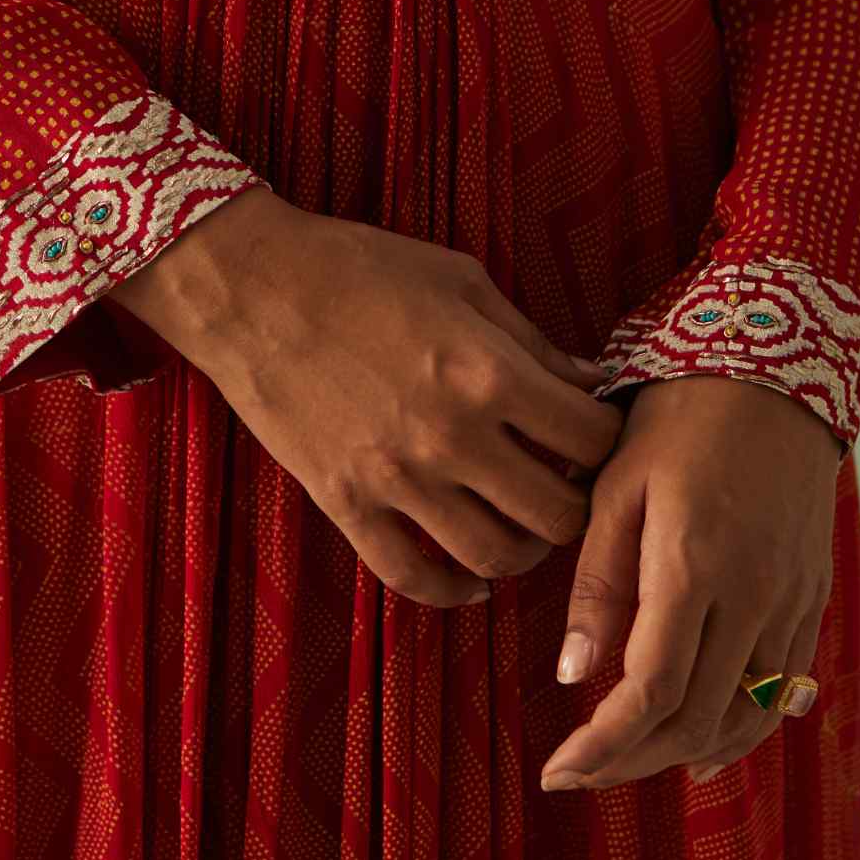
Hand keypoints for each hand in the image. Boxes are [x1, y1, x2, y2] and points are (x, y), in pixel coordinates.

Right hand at [116, 188, 627, 609]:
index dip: (608, 440)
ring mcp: (396, 478)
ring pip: (495, 556)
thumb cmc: (360, 267)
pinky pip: (413, 577)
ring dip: (524, 550)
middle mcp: (451, 435)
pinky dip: (452, 592)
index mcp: (488, 371)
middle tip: (568, 485)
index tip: (596, 435)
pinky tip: (470, 580)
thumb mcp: (461, 280)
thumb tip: (588, 381)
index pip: (591, 438)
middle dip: (579, 504)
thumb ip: (530, 339)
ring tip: (522, 526)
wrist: (252, 287)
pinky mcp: (347, 504)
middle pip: (558, 513)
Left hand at [539, 375, 840, 792]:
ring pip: (747, 716)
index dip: (605, 746)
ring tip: (632, 764)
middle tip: (580, 772)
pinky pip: (784, 689)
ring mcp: (792, 601)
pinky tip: (706, 747)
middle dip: (634, 761)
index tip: (560, 771)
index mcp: (695, 566)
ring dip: (687, 753)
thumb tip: (573, 675)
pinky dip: (744, 729)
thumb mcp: (618, 486)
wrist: (775, 371)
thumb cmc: (681, 418)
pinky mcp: (812, 597)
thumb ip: (597, 584)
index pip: (651, 692)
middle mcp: (754, 596)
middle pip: (697, 719)